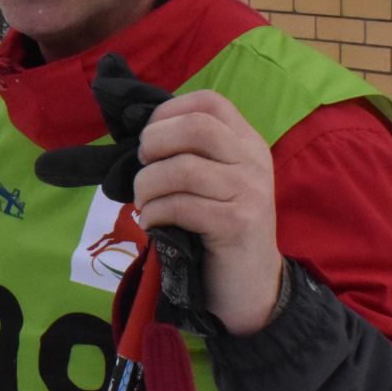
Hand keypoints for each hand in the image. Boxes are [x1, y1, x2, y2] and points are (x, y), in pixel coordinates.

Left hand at [130, 89, 283, 335]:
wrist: (250, 287)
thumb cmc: (218, 231)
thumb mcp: (212, 183)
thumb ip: (188, 155)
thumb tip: (138, 137)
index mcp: (246, 143)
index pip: (210, 102)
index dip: (169, 111)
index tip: (149, 139)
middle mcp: (253, 160)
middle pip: (196, 127)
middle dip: (155, 143)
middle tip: (144, 169)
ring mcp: (249, 191)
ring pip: (182, 168)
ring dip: (147, 186)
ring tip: (145, 204)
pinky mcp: (238, 224)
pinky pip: (182, 206)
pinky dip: (155, 213)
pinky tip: (152, 224)